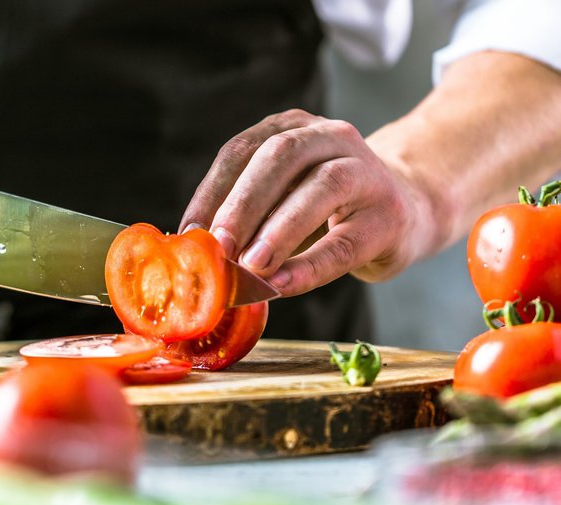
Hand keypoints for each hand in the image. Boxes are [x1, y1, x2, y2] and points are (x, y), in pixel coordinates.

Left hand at [179, 109, 427, 296]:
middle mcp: (331, 137)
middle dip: (243, 203)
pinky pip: (345, 241)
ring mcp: (366, 171)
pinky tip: (281, 284)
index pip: (242, 150)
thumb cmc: (326, 209)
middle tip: (217, 245)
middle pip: (281, 157)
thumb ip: (245, 215)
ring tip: (249, 266)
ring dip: (278, 229)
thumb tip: (193, 249)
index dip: (211, 191)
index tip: (188, 231)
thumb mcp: (282, 197)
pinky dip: (309, 266)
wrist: (408, 210)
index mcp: (292, 128)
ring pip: (321, 189)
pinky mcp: (389, 216)